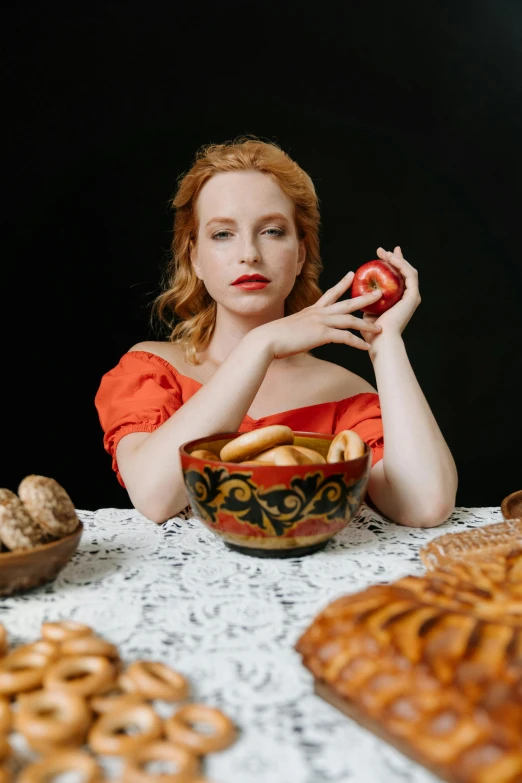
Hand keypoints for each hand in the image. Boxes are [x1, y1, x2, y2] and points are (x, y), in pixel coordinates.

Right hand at [254, 271, 383, 359]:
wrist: (267, 340)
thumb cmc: (274, 337)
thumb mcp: (291, 329)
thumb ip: (301, 329)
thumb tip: (302, 334)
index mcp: (312, 311)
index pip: (330, 293)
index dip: (342, 284)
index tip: (351, 275)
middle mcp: (318, 313)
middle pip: (347, 303)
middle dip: (365, 298)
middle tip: (380, 292)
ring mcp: (321, 322)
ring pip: (350, 319)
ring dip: (367, 325)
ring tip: (381, 328)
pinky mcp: (321, 334)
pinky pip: (345, 338)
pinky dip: (358, 343)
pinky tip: (367, 347)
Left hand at [361, 246, 420, 345]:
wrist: (380, 341)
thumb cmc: (371, 333)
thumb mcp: (367, 312)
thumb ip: (367, 303)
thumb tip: (358, 295)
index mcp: (400, 302)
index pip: (398, 279)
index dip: (392, 265)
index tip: (382, 255)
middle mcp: (408, 298)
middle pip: (405, 272)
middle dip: (394, 259)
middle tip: (381, 251)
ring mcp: (412, 297)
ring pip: (408, 271)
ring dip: (396, 259)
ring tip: (384, 252)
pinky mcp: (412, 297)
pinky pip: (409, 275)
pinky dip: (401, 265)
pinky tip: (391, 258)